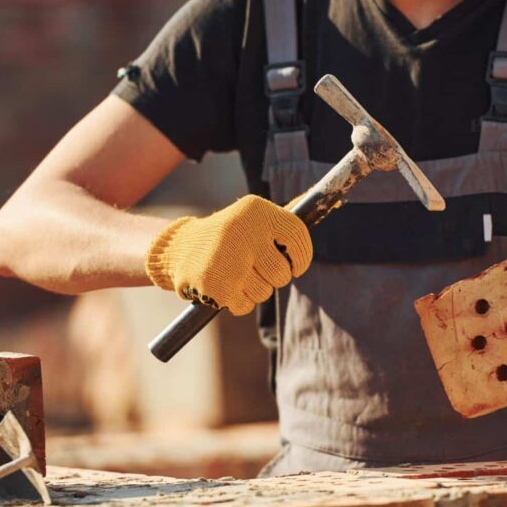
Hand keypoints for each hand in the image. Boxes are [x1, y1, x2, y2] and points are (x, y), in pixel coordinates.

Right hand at [145, 195, 311, 314]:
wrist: (179, 249)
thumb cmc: (227, 235)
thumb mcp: (253, 218)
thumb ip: (286, 217)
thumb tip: (326, 201)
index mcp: (255, 210)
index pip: (298, 236)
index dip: (302, 257)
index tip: (297, 265)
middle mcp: (242, 231)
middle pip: (282, 273)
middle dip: (273, 278)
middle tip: (252, 267)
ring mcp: (228, 259)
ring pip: (265, 292)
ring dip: (254, 291)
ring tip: (234, 274)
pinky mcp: (215, 285)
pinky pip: (245, 306)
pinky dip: (237, 302)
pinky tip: (224, 286)